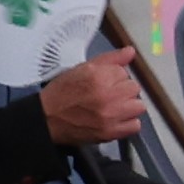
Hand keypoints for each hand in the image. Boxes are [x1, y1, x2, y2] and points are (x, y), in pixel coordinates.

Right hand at [31, 54, 149, 145]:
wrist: (45, 119)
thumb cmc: (60, 94)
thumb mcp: (80, 69)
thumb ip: (108, 60)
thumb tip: (130, 52)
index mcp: (98, 76)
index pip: (123, 72)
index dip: (113, 77)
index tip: (102, 83)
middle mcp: (107, 95)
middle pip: (133, 88)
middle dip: (122, 90)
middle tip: (107, 95)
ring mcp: (110, 115)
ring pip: (138, 106)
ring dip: (128, 106)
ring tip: (113, 108)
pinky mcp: (111, 132)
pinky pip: (135, 125)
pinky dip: (127, 123)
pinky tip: (115, 119)